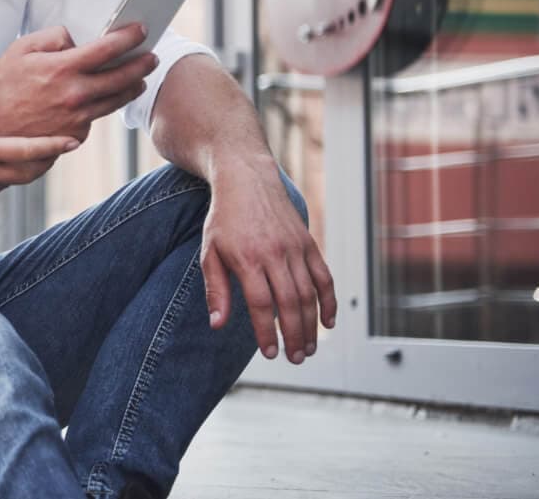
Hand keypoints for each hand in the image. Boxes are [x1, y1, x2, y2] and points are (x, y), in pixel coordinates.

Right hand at [0, 24, 156, 142]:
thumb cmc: (2, 86)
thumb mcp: (20, 49)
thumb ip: (52, 36)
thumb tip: (76, 39)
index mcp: (63, 68)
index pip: (108, 48)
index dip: (129, 36)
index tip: (142, 29)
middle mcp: (76, 94)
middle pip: (123, 77)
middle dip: (142, 64)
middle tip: (152, 57)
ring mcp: (78, 118)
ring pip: (116, 100)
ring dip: (132, 87)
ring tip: (139, 79)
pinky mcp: (75, 135)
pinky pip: (95, 117)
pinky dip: (100, 106)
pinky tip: (100, 99)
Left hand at [200, 164, 337, 363]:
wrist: (247, 180)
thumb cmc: (224, 220)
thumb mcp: (209, 251)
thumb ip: (216, 289)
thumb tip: (218, 325)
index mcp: (248, 258)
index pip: (262, 304)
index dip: (268, 332)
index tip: (271, 353)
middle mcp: (275, 254)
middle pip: (291, 303)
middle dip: (295, 335)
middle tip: (295, 358)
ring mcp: (295, 248)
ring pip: (310, 293)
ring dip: (312, 325)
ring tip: (308, 349)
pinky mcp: (309, 243)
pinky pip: (324, 276)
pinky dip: (329, 301)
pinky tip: (328, 323)